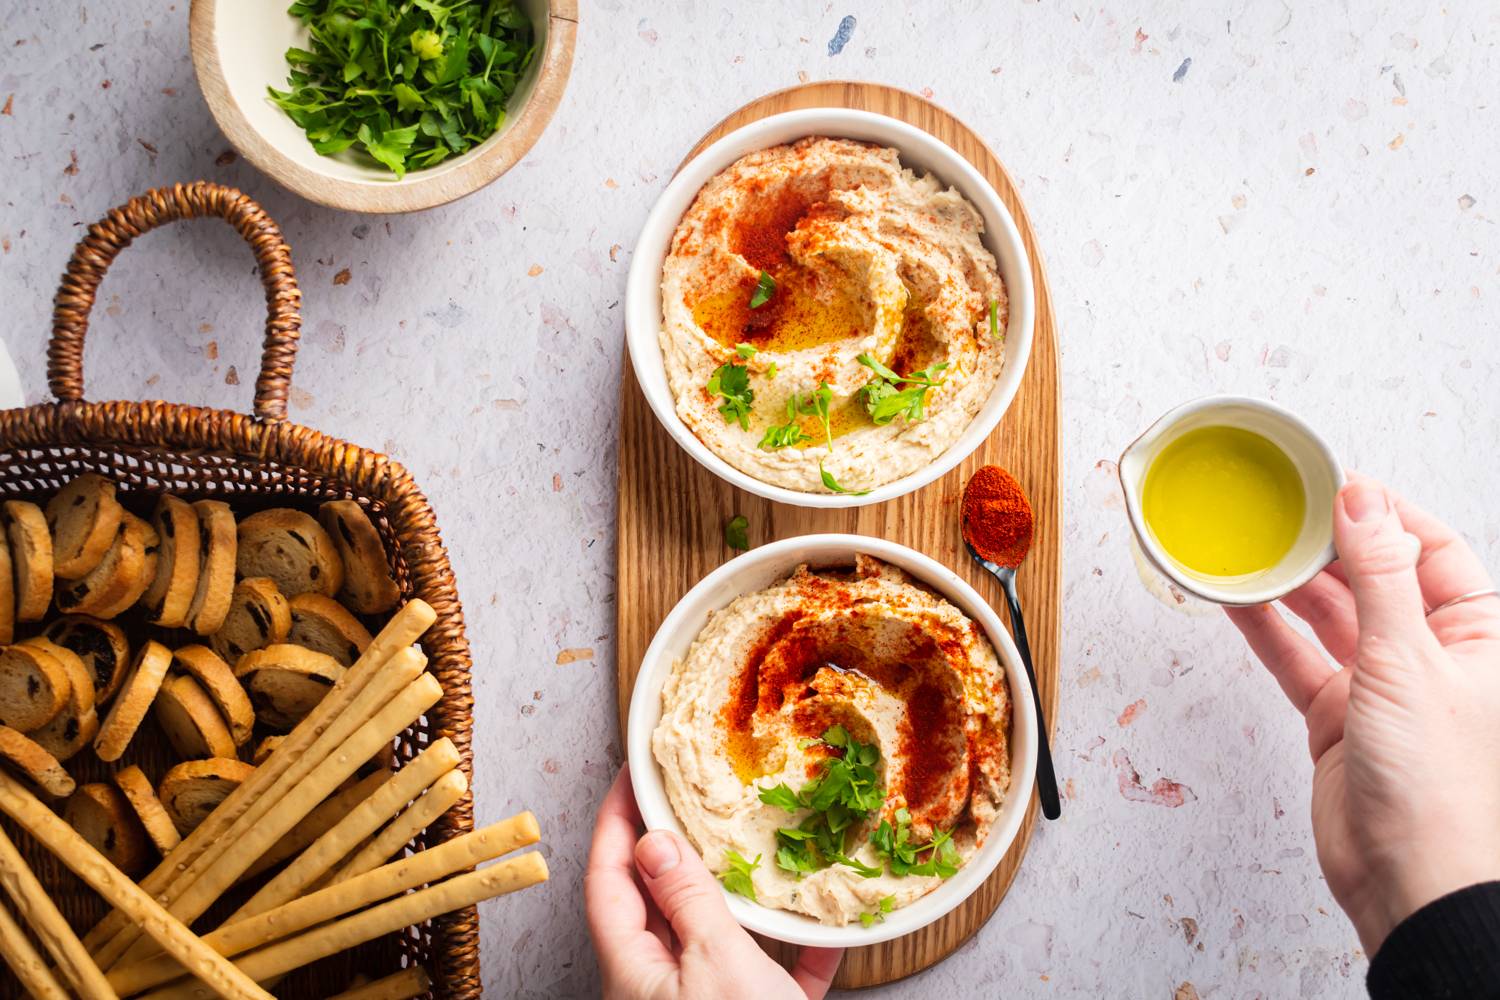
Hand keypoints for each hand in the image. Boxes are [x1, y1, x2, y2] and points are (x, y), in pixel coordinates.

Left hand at [585, 766, 842, 999]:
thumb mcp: (715, 965)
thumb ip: (686, 900)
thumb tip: (652, 841)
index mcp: (634, 973)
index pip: (609, 881)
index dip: (615, 824)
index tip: (631, 776)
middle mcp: (661, 992)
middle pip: (657, 907)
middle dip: (674, 849)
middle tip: (690, 795)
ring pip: (716, 940)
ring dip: (738, 896)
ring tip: (756, 846)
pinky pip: (771, 980)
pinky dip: (797, 954)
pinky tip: (828, 931)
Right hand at [1226, 475, 1499, 954]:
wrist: (1408, 879)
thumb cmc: (1438, 786)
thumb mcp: (1407, 662)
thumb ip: (1380, 577)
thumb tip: (1364, 504)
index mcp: (1477, 635)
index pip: (1433, 550)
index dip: (1387, 514)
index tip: (1337, 485)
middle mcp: (1431, 655)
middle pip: (1376, 578)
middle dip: (1330, 544)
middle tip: (1281, 512)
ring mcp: (1380, 686)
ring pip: (1329, 615)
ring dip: (1290, 583)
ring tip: (1250, 547)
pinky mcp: (1337, 716)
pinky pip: (1295, 658)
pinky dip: (1265, 629)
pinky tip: (1236, 600)